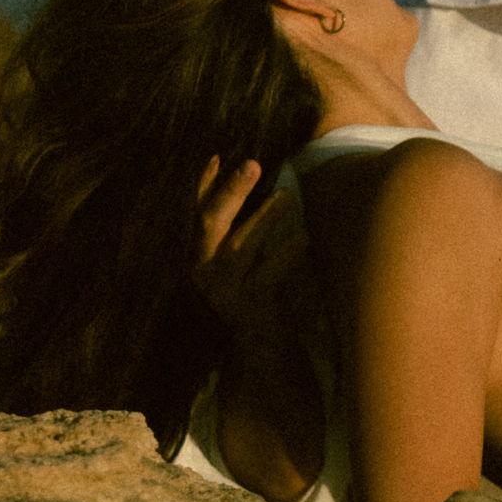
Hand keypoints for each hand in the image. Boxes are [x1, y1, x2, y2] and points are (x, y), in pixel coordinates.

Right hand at [193, 158, 308, 335]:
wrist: (260, 344)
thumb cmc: (256, 287)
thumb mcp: (245, 253)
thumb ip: (243, 222)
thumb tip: (254, 176)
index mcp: (201, 253)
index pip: (198, 211)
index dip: (204, 185)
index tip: (216, 157)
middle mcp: (204, 269)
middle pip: (210, 223)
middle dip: (230, 192)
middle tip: (252, 164)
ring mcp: (224, 288)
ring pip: (239, 247)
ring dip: (263, 218)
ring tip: (286, 195)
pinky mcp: (248, 305)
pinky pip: (268, 273)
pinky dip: (287, 253)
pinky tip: (304, 236)